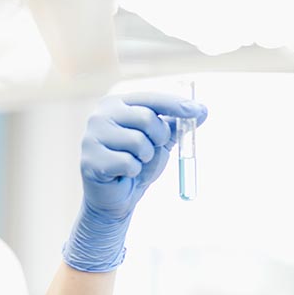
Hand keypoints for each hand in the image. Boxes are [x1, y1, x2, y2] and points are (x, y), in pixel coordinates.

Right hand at [63, 93, 206, 271]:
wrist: (118, 196)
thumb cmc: (138, 162)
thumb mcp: (161, 141)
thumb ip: (177, 124)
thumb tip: (203, 110)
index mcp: (117, 104)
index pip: (151, 99)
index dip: (176, 105)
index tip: (198, 111)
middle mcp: (100, 115)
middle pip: (146, 118)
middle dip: (159, 138)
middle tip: (151, 149)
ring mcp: (91, 137)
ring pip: (138, 142)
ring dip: (145, 157)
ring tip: (135, 162)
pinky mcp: (90, 160)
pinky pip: (128, 163)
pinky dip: (133, 171)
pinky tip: (123, 173)